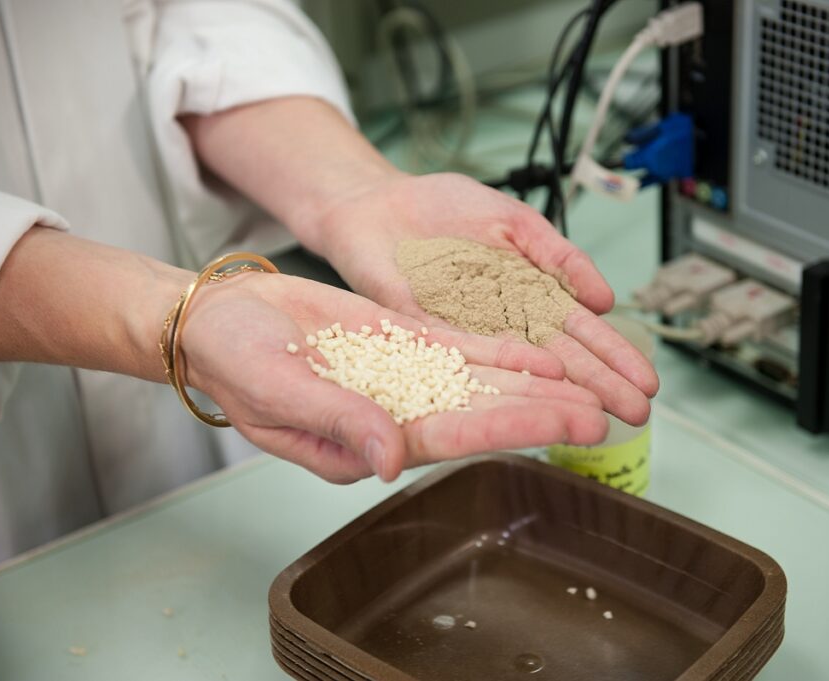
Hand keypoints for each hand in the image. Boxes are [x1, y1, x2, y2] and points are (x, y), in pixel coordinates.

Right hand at [181, 272, 607, 482]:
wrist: (219, 319)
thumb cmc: (233, 361)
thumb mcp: (275, 392)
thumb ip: (337, 424)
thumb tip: (392, 459)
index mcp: (369, 434)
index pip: (459, 432)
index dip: (518, 425)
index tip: (570, 422)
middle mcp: (398, 408)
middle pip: (487, 408)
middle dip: (548, 409)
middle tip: (609, 410)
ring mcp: (404, 373)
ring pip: (484, 377)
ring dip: (537, 379)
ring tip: (591, 382)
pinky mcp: (401, 339)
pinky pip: (461, 344)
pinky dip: (502, 346)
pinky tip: (541, 348)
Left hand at [309, 172, 658, 425]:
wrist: (377, 203)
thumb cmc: (442, 208)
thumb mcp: (514, 221)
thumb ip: (556, 255)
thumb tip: (604, 297)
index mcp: (528, 294)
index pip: (579, 331)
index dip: (613, 357)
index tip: (645, 382)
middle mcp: (503, 322)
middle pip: (559, 359)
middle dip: (599, 386)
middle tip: (636, 414)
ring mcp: (468, 334)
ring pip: (521, 368)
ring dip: (559, 395)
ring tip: (597, 420)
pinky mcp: (428, 338)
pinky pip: (466, 358)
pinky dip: (499, 375)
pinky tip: (530, 396)